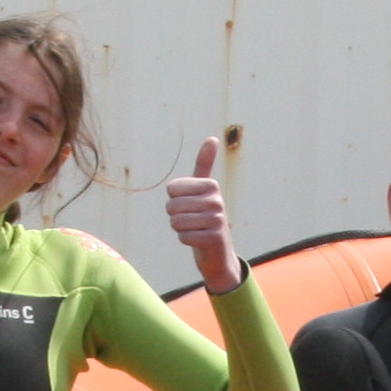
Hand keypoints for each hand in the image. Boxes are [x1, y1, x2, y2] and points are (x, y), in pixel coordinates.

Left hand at [166, 140, 237, 292]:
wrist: (218, 252)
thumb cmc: (206, 217)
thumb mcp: (204, 190)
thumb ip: (205, 164)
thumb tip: (212, 138)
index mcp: (211, 185)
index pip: (172, 189)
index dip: (174, 199)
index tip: (189, 204)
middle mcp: (217, 200)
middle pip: (172, 205)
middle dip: (175, 216)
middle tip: (190, 220)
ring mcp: (217, 219)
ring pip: (176, 222)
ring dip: (180, 229)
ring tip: (194, 229)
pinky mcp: (214, 238)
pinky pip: (183, 237)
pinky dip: (186, 240)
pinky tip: (197, 240)